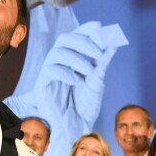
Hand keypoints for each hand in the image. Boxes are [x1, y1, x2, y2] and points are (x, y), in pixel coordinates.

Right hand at [6, 21, 126, 155]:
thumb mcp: (97, 80)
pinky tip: (77, 81)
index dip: (87, 28)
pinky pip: (50, 70)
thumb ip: (102, 61)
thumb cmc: (86, 103)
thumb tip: (113, 42)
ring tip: (90, 72)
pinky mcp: (43, 83)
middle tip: (98, 53)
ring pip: (57, 52)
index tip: (101, 28)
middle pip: (64, 39)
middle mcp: (60, 60)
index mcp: (72, 56)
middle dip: (83, 42)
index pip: (76, 35)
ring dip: (77, 59)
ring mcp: (50, 71)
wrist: (77, 126)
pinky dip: (66, 73)